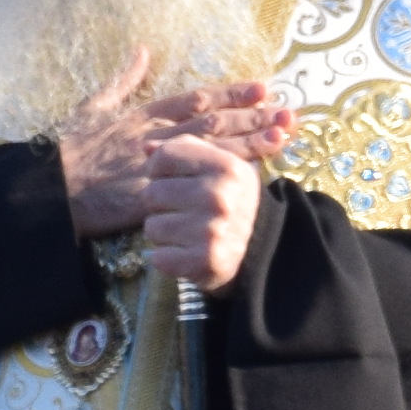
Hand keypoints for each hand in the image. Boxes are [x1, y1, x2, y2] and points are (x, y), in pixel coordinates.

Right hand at [56, 75, 284, 234]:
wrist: (48, 190)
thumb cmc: (68, 151)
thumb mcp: (92, 106)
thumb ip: (122, 79)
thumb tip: (142, 49)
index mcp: (143, 114)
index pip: (197, 99)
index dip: (232, 94)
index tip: (262, 87)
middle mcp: (155, 136)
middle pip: (214, 123)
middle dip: (252, 117)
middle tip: (287, 111)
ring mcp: (155, 166)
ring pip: (210, 151)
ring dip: (248, 144)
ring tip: (281, 136)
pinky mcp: (149, 196)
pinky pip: (191, 188)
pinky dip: (218, 183)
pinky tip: (246, 181)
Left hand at [137, 126, 269, 294]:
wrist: (263, 247)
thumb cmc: (231, 199)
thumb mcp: (220, 166)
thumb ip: (184, 150)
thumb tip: (146, 148)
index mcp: (226, 167)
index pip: (165, 157)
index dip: (159, 170)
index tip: (173, 180)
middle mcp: (219, 197)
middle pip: (152, 193)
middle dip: (162, 205)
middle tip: (184, 211)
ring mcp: (212, 231)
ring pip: (152, 228)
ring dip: (164, 233)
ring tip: (187, 232)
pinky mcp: (204, 261)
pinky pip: (158, 257)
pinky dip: (168, 258)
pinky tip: (188, 252)